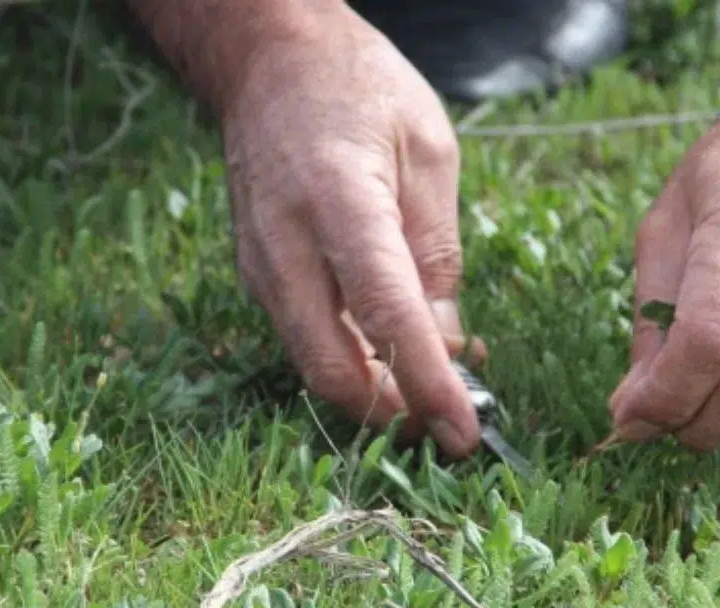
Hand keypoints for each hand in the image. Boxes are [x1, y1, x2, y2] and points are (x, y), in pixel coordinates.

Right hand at [216, 4, 484, 455]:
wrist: (269, 62)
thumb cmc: (359, 90)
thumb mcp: (430, 153)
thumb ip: (437, 253)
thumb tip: (447, 344)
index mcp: (339, 199)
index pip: (386, 314)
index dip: (426, 383)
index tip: (464, 433)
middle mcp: (285, 243)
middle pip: (330, 366)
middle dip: (391, 411)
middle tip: (445, 422)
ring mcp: (260, 263)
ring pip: (313, 362)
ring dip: (372, 391)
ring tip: (431, 380)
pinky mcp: (255, 274)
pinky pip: (305, 336)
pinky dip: (350, 359)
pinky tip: (392, 345)